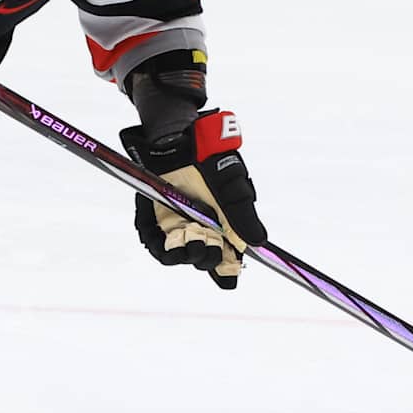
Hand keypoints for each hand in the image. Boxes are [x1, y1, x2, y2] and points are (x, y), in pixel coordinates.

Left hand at [121, 110, 265, 288]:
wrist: (179, 135)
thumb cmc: (211, 158)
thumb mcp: (233, 185)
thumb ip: (243, 213)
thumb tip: (259, 242)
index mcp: (223, 225)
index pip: (227, 258)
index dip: (227, 271)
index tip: (229, 277)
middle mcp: (200, 229)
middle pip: (204, 259)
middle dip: (207, 257)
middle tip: (208, 243)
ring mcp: (175, 225)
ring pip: (178, 254)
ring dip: (184, 255)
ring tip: (191, 243)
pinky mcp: (153, 218)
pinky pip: (153, 241)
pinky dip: (159, 246)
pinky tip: (169, 242)